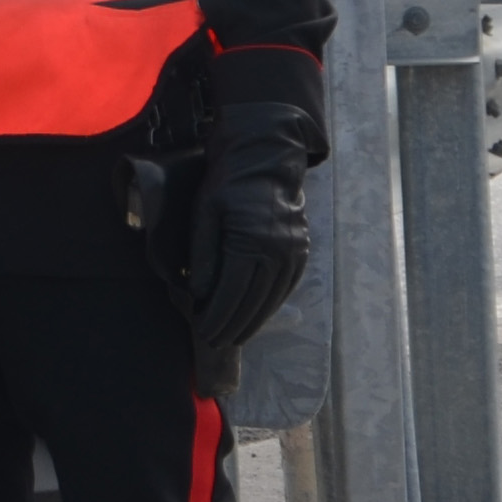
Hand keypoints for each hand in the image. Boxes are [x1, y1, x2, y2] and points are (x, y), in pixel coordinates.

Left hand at [180, 108, 316, 357]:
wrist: (265, 159)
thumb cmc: (228, 183)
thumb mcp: (206, 212)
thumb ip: (204, 253)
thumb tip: (200, 293)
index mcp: (250, 240)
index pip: (231, 292)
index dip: (216, 316)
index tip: (203, 332)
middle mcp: (277, 251)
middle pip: (253, 301)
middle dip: (232, 325)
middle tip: (215, 342)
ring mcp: (294, 251)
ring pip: (272, 298)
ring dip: (253, 321)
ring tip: (234, 337)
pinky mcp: (302, 250)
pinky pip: (286, 286)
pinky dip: (271, 305)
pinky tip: (257, 315)